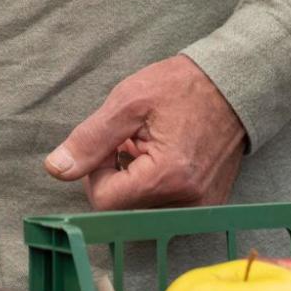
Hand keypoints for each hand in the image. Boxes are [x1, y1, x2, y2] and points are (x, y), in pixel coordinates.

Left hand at [44, 55, 246, 208]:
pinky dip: (154, 183)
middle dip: (116, 174)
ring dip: (134, 179)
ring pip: (142, 207)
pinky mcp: (208, 203)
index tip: (110, 143)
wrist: (234, 84)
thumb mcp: (128, 102)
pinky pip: (165, 204)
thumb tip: (56, 169)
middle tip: (128, 140)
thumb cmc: (182, 86)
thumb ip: (90, 139)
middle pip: (123, 206)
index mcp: (167, 177)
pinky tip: (163, 154)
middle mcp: (188, 200)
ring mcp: (202, 205)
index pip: (104, 200)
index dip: (95, 171)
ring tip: (148, 144)